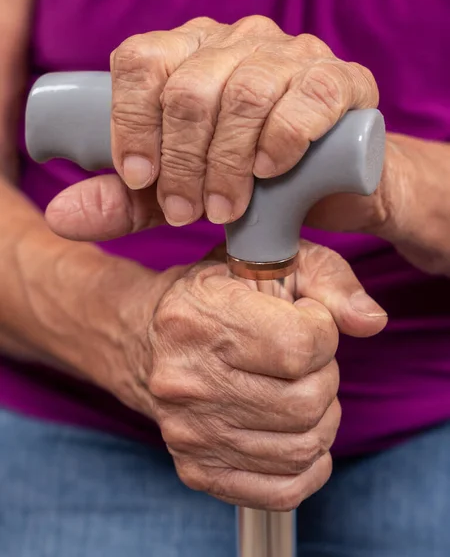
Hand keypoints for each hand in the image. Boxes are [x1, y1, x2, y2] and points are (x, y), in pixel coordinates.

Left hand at [44, 15, 378, 238]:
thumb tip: (62, 216)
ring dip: (226, 163)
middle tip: (186, 213)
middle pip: (189, 87)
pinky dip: (282, 138)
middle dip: (181, 162)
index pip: (141, 60)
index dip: (131, 120)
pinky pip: (308, 96)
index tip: (139, 178)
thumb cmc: (249, 181)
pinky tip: (270, 170)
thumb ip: (127, 201)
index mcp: (189, 53)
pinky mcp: (341, 78)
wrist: (331, 184)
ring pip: (245, 93)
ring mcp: (291, 54)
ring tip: (224, 209)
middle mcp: (236, 42)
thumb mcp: (179, 192)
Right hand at [119, 240, 385, 509]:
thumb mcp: (263, 261)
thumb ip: (327, 279)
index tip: (307, 323)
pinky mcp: (197, 468)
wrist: (142, 338)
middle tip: (304, 359)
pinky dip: (309, 464)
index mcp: (199, 318)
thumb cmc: (209, 295)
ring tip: (301, 389)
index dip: (323, 332)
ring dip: (321, 416)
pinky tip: (298, 432)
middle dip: (324, 375)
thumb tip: (371, 321)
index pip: (300, 346)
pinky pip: (283, 488)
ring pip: (302, 446)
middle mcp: (187, 380)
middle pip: (306, 401)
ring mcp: (190, 432)